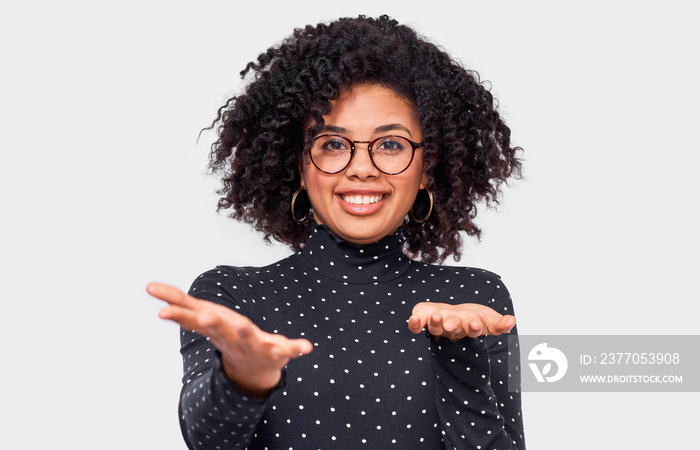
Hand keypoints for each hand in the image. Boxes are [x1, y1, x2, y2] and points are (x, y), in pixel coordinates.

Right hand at [146, 282, 312, 396]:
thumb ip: (178, 304)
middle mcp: (233, 338)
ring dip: (248, 334)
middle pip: (221, 331)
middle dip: (213, 324)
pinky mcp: (277, 351)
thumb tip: (149, 287)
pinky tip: (307, 347)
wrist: (252, 370)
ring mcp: (255, 346)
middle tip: (204, 317)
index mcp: (216, 329)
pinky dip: (297, 349)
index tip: (162, 313)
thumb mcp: (203, 319)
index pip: (195, 322)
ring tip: (246, 325)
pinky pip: (288, 350)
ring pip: (251, 340)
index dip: (180, 317)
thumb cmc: (227, 336)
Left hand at [408, 302, 514, 339]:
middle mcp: (452, 329)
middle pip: (452, 328)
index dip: (473, 328)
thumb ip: (499, 323)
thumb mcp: (488, 319)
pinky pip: (417, 325)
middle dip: (451, 326)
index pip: (473, 330)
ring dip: (435, 322)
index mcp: (469, 328)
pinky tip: (413, 318)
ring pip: (435, 327)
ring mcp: (437, 325)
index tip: (474, 325)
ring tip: (436, 316)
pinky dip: (414, 323)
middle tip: (450, 324)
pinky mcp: (423, 320)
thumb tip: (513, 320)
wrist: (452, 316)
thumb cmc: (472, 318)